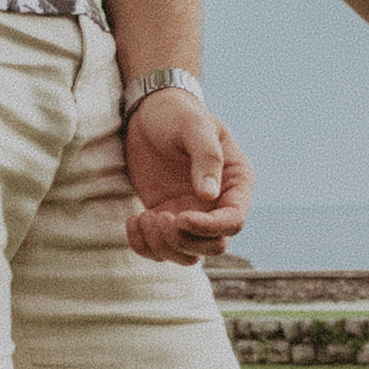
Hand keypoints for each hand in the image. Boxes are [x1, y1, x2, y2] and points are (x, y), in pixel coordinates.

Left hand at [123, 88, 254, 263]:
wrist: (149, 113)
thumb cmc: (178, 114)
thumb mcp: (194, 127)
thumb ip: (206, 158)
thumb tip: (210, 195)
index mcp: (236, 183)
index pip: (233, 220)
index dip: (208, 227)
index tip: (179, 217)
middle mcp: (218, 204)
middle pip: (213, 245)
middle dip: (183, 239)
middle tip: (158, 215)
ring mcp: (192, 214)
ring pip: (188, 254)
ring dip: (163, 246)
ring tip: (144, 217)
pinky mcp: (166, 218)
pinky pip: (161, 249)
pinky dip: (144, 246)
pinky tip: (132, 221)